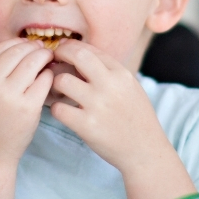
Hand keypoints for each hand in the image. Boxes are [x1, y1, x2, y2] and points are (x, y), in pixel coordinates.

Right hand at [0, 39, 53, 164]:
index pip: (0, 47)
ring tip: (48, 60)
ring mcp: (9, 95)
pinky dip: (49, 75)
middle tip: (43, 51)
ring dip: (44, 57)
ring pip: (33, 61)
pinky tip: (48, 78)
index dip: (17, 43)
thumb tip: (24, 45)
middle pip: (18, 51)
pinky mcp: (28, 107)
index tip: (27, 46)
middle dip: (34, 47)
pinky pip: (44, 79)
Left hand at [48, 40, 171, 174]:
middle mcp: (110, 85)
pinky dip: (55, 108)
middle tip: (53, 63)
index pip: (90, 49)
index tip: (63, 53)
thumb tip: (81, 56)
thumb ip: (109, 72)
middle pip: (76, 55)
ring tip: (57, 92)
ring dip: (54, 84)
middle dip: (60, 55)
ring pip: (62, 81)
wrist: (145, 150)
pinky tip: (62, 111)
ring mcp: (98, 105)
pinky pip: (58, 109)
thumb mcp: (130, 87)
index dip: (71, 48)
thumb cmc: (136, 118)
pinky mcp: (87, 126)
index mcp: (121, 74)